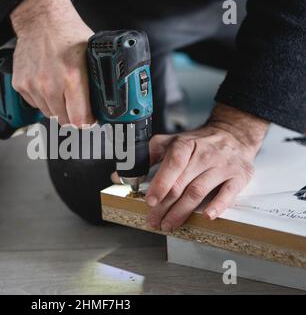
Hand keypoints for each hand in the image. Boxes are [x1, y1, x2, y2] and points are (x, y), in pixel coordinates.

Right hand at [10, 0, 93, 125]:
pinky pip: (34, 104)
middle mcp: (50, 85)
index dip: (87, 122)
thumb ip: (95, 81)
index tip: (89, 119)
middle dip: (72, 116)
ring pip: (48, 114)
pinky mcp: (20, 85)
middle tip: (76, 107)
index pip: (79, 119)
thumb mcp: (90, 56)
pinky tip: (47, 85)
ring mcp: (33, 86)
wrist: (40, 19)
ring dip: (57, 108)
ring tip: (60, 92)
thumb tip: (101, 101)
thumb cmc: (65, 32)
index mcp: (72, 78)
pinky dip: (42, 100)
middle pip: (64, 120)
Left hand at [145, 103, 268, 230]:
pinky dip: (217, 206)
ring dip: (182, 212)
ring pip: (199, 192)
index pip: (172, 164)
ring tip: (169, 224)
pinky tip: (206, 216)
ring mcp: (223, 165)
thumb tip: (120, 175)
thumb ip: (146, 157)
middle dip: (165, 206)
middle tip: (153, 220)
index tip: (150, 201)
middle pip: (182, 184)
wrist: (233, 134)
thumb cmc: (197, 143)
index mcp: (186, 145)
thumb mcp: (171, 142)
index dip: (160, 184)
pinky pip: (228, 193)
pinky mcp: (239, 176)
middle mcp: (205, 154)